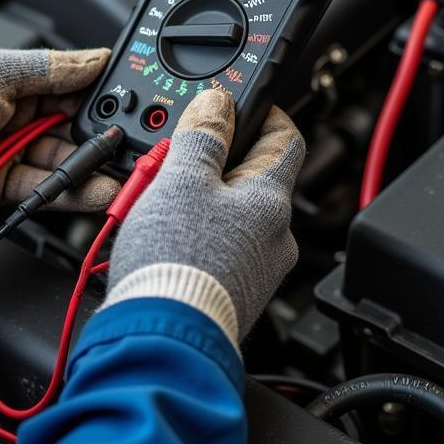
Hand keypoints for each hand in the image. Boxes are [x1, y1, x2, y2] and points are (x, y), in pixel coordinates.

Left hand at [0, 47, 117, 218]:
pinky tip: (95, 190)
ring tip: (119, 173)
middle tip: (127, 143)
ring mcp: (11, 152)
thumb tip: (95, 56)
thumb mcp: (0, 72)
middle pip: (72, 128)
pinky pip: (46, 189)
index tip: (127, 104)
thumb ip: (53, 69)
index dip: (98, 96)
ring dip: (91, 168)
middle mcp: (17, 116)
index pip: (70, 87)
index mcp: (17, 81)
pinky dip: (72, 192)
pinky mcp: (4, 186)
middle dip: (99, 136)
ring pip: (63, 161)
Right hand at [106, 89, 303, 341]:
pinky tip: (162, 238)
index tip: (238, 104)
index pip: (285, 138)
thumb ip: (202, 135)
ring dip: (198, 200)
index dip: (263, 113)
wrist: (160, 341)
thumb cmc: (177, 265)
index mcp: (271, 201)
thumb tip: (218, 102)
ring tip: (158, 201)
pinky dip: (193, 235)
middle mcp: (275, 237)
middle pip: (252, 178)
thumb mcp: (180, 179)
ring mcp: (256, 269)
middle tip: (176, 158)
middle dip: (214, 161)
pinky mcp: (232, 294)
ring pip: (230, 215)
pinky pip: (218, 249)